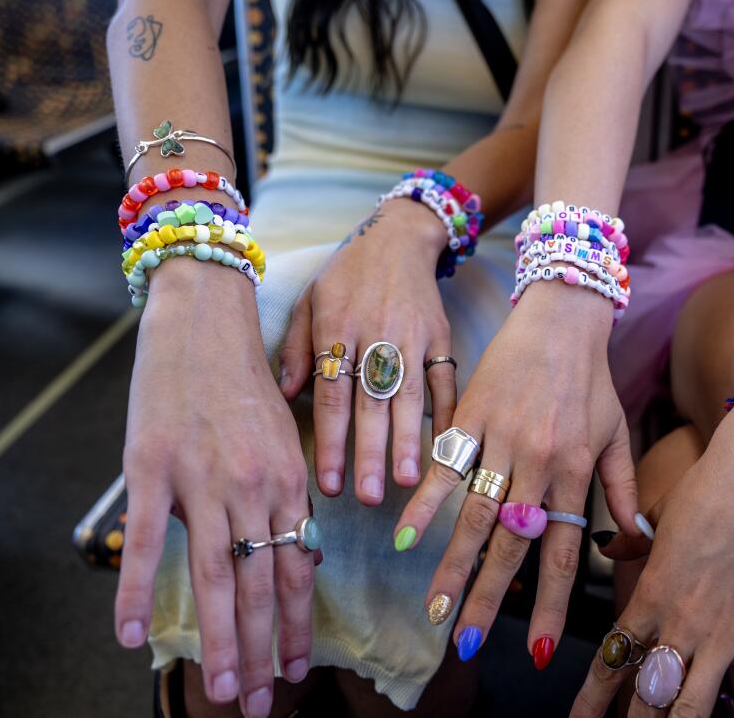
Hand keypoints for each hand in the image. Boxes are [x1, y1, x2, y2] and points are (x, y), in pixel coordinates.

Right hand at [114, 263, 314, 717]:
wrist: (205, 320)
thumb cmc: (245, 381)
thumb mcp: (283, 438)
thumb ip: (289, 497)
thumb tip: (300, 554)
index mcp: (288, 481)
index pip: (298, 569)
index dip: (298, 626)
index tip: (298, 671)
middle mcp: (252, 488)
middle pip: (260, 584)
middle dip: (263, 652)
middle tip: (261, 704)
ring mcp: (201, 480)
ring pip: (214, 576)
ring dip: (220, 639)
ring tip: (224, 691)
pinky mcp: (151, 468)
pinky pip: (147, 541)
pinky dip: (135, 592)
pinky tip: (131, 637)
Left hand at [277, 198, 454, 503]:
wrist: (398, 236)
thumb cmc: (347, 274)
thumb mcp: (310, 299)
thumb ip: (296, 348)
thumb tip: (285, 396)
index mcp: (336, 327)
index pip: (332, 394)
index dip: (331, 441)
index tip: (328, 483)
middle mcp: (374, 334)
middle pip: (371, 403)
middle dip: (370, 454)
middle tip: (370, 498)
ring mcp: (411, 336)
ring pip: (409, 396)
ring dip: (410, 441)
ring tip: (409, 482)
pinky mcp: (440, 335)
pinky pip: (445, 379)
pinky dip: (448, 413)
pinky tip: (448, 446)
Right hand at [395, 282, 642, 666]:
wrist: (562, 316)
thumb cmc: (591, 378)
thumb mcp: (616, 435)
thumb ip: (623, 492)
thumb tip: (635, 542)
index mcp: (573, 473)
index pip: (563, 553)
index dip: (552, 604)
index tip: (540, 650)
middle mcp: (537, 464)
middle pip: (511, 545)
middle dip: (490, 600)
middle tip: (468, 645)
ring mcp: (500, 440)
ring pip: (474, 514)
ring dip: (452, 565)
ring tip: (435, 609)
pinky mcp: (470, 415)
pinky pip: (445, 465)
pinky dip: (425, 500)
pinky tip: (405, 534)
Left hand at [572, 386, 733, 717]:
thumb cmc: (714, 482)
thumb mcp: (662, 514)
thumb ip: (635, 543)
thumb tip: (611, 549)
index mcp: (652, 593)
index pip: (614, 658)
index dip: (593, 698)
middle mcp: (682, 621)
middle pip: (648, 692)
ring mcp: (726, 630)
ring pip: (692, 704)